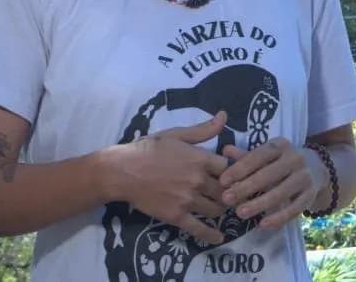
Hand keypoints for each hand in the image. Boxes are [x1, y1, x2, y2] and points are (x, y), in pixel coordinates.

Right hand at [104, 111, 230, 243]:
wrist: (123, 171)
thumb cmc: (149, 149)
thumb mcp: (177, 134)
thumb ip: (203, 130)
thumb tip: (224, 116)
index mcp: (200, 158)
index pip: (228, 167)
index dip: (232, 171)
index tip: (230, 174)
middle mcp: (198, 180)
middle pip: (226, 190)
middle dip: (229, 192)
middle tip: (229, 194)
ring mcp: (188, 200)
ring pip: (216, 209)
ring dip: (220, 209)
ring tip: (220, 208)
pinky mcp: (177, 216)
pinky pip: (199, 229)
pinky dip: (211, 235)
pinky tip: (219, 238)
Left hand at [218, 138, 324, 230]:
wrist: (316, 167)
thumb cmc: (282, 161)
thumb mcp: (267, 155)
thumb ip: (246, 156)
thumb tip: (225, 150)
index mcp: (281, 145)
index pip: (258, 155)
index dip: (240, 168)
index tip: (223, 181)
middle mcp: (295, 158)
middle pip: (268, 174)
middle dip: (246, 187)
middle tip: (226, 199)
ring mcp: (305, 176)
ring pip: (281, 193)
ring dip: (259, 204)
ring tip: (240, 213)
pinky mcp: (310, 195)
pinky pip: (294, 209)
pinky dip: (279, 218)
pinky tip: (263, 225)